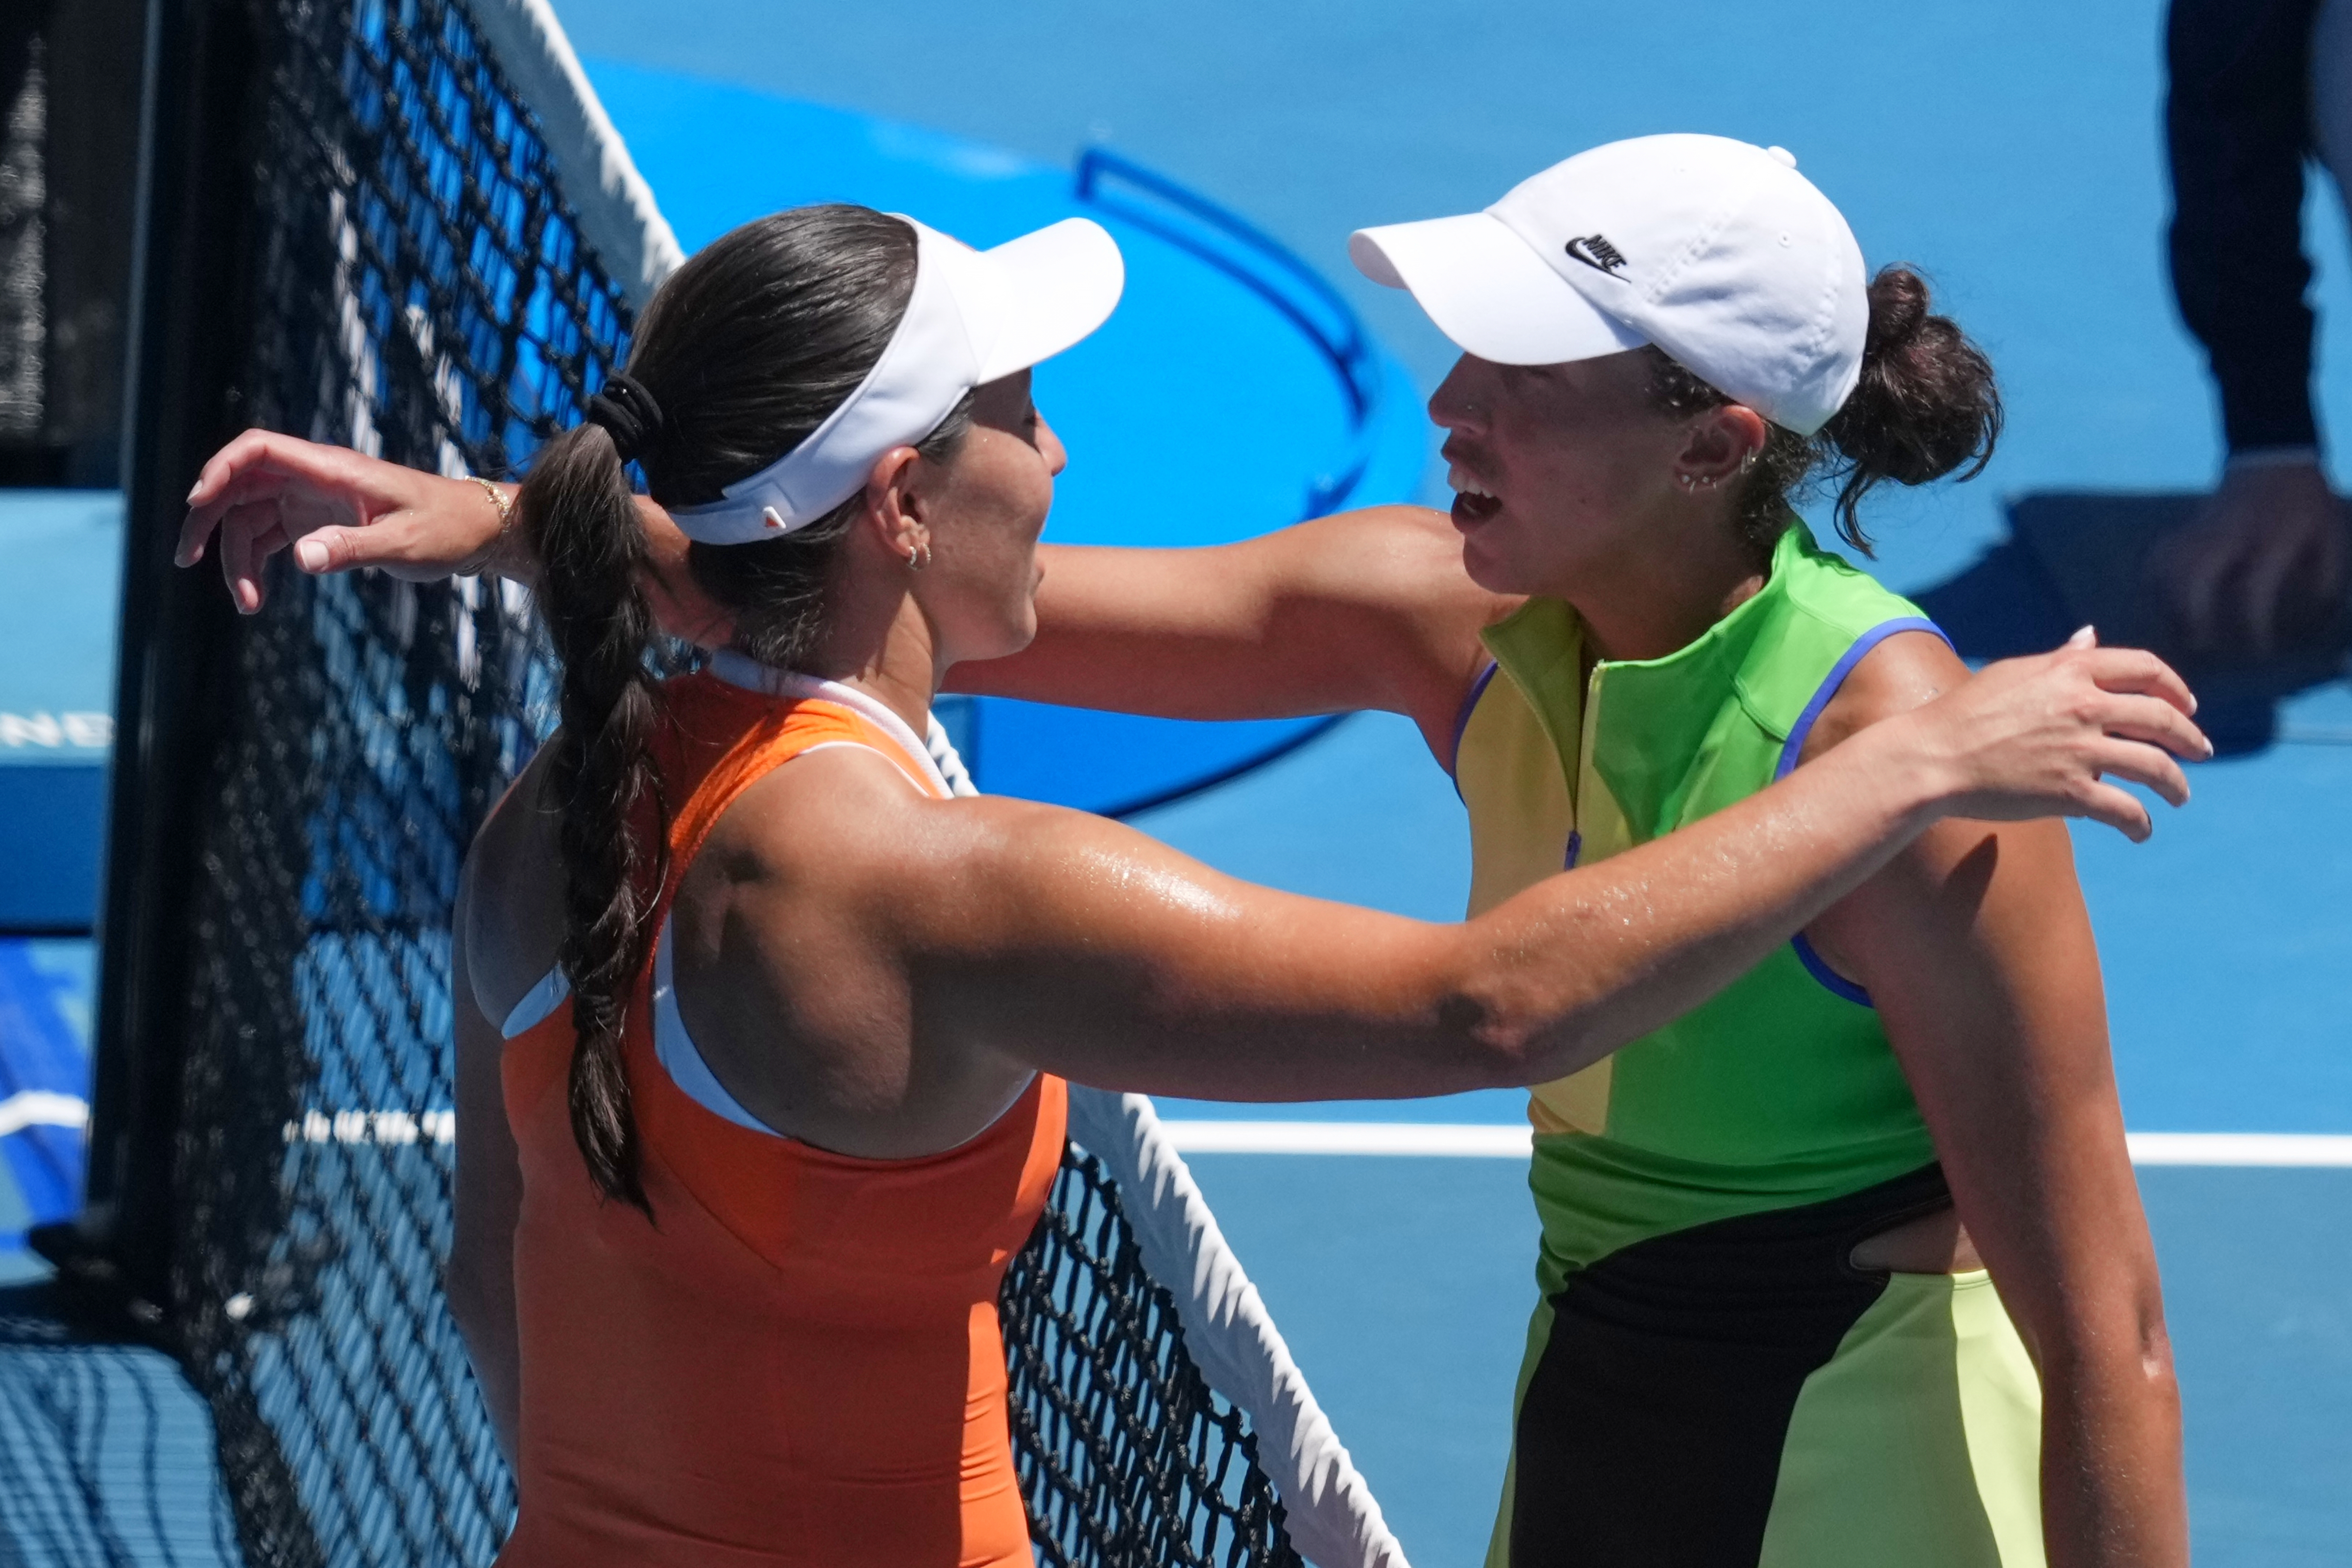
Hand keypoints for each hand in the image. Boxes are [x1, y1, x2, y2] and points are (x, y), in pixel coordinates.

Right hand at [178, 431, 511, 612]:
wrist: (477, 533)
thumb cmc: (448, 530)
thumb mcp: (405, 542)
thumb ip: (353, 548)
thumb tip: (300, 558)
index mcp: (332, 469)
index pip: (259, 449)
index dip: (220, 468)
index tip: (197, 504)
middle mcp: (314, 479)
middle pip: (240, 485)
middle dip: (208, 519)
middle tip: (185, 559)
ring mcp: (313, 501)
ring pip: (251, 519)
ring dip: (236, 558)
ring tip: (246, 605)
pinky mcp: (319, 524)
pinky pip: (272, 539)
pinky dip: (257, 565)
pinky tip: (256, 598)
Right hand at [1888, 628, 2209, 842]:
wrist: (1932, 757)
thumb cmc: (1965, 712)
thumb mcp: (2015, 673)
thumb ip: (2061, 659)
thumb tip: (2091, 637)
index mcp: (2071, 672)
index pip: (2146, 669)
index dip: (2175, 687)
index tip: (2186, 706)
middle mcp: (2084, 706)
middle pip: (2161, 719)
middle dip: (2189, 738)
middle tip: (2199, 752)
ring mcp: (2080, 751)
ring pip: (2155, 767)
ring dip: (2176, 784)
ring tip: (2180, 796)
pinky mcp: (2070, 793)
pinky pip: (2125, 810)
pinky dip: (2141, 824)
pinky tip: (2141, 831)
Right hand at [2158, 459, 2350, 655]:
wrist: (2274, 460)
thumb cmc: (2306, 506)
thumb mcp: (2329, 536)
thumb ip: (2323, 576)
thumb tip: (2309, 618)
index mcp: (2272, 537)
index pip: (2255, 589)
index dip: (2255, 623)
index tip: (2260, 647)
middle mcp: (2231, 533)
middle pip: (2196, 579)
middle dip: (2195, 617)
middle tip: (2202, 646)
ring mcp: (2203, 528)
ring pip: (2170, 569)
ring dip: (2170, 603)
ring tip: (2180, 630)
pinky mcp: (2185, 526)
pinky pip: (2159, 558)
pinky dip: (2156, 583)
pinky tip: (2163, 601)